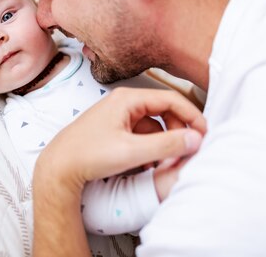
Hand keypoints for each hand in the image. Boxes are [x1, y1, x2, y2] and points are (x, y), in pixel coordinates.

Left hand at [31, 88, 205, 256]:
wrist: (58, 167)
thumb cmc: (89, 155)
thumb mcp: (132, 151)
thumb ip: (167, 145)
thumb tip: (197, 139)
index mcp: (127, 99)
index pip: (172, 99)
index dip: (193, 116)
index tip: (206, 135)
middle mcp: (123, 103)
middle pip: (165, 111)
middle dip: (179, 131)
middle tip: (188, 152)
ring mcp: (118, 116)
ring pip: (154, 126)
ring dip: (165, 142)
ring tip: (169, 162)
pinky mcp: (114, 131)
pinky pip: (142, 135)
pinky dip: (151, 148)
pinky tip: (151, 166)